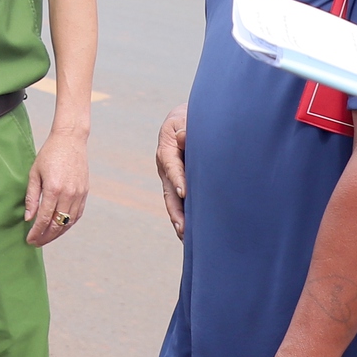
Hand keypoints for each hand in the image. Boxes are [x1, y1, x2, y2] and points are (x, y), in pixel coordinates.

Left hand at [23, 129, 88, 245]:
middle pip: (57, 225)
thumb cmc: (49, 154)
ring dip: (57, 233)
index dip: (36, 232)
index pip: (44, 219)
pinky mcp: (85, 192)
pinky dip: (68, 224)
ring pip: (69, 223)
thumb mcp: (34, 173)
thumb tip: (28, 219)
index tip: (29, 240)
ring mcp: (79, 194)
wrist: (70, 140)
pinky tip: (60, 227)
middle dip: (45, 237)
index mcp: (54, 189)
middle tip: (36, 243)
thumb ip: (32, 197)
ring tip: (46, 238)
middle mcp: (69, 194)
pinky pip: (77, 215)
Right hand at [155, 103, 188, 238]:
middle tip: (184, 228)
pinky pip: (180, 202)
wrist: (185, 119)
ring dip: (179, 218)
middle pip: (169, 192)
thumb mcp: (184, 118)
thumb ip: (185, 128)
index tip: (185, 193)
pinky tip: (191, 234)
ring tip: (186, 238)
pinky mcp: (178, 184)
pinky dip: (184, 216)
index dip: (178, 179)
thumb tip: (183, 137)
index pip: (171, 166)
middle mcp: (165, 168)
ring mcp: (170, 178)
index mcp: (166, 150)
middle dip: (176, 211)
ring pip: (172, 201)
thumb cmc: (187, 118)